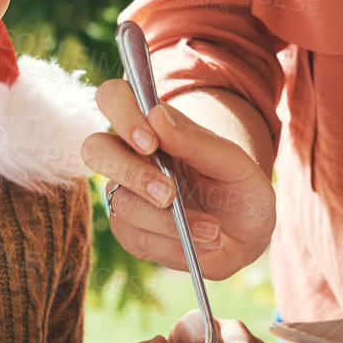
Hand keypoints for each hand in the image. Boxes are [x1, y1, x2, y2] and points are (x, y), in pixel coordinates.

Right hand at [82, 80, 275, 279]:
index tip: (151, 143)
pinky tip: (202, 242)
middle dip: (130, 172)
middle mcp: (131, 156)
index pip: (114, 99)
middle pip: (94, 148)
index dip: (122, 115)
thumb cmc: (239, 189)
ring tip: (213, 229)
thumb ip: (196, 140)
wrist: (247, 234)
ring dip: (169, 221)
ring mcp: (126, 194)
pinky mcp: (129, 230)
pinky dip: (172, 244)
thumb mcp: (233, 163)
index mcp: (154, 126)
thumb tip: (156, 116)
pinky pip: (135, 237)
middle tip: (168, 193)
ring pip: (122, 202)